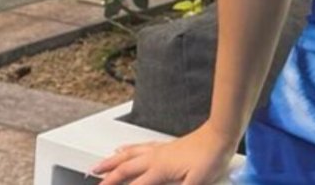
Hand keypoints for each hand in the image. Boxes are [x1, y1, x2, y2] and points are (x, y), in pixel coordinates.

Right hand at [87, 124, 237, 184]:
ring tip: (97, 166)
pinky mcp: (165, 146)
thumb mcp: (195, 184)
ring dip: (111, 161)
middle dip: (107, 177)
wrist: (220, 135)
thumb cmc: (210, 158)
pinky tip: (122, 148)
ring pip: (128, 155)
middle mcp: (155, 158)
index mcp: (160, 170)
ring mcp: (159, 150)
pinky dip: (127, 149)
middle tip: (94, 181)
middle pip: (125, 168)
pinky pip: (139, 147)